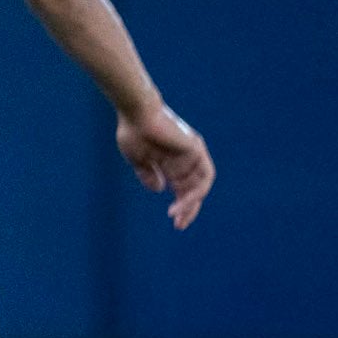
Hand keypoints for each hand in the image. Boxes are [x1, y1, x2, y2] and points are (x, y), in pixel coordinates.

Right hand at [117, 103, 213, 229]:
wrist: (136, 113)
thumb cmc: (133, 132)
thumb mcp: (138, 159)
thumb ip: (148, 174)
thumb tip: (159, 189)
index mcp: (171, 163)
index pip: (182, 189)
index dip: (181, 205)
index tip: (174, 221)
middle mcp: (185, 160)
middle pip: (193, 190)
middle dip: (188, 209)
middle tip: (179, 225)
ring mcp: (193, 155)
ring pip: (200, 186)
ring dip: (191, 203)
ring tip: (178, 215)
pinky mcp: (197, 150)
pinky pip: (204, 177)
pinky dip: (196, 192)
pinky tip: (181, 201)